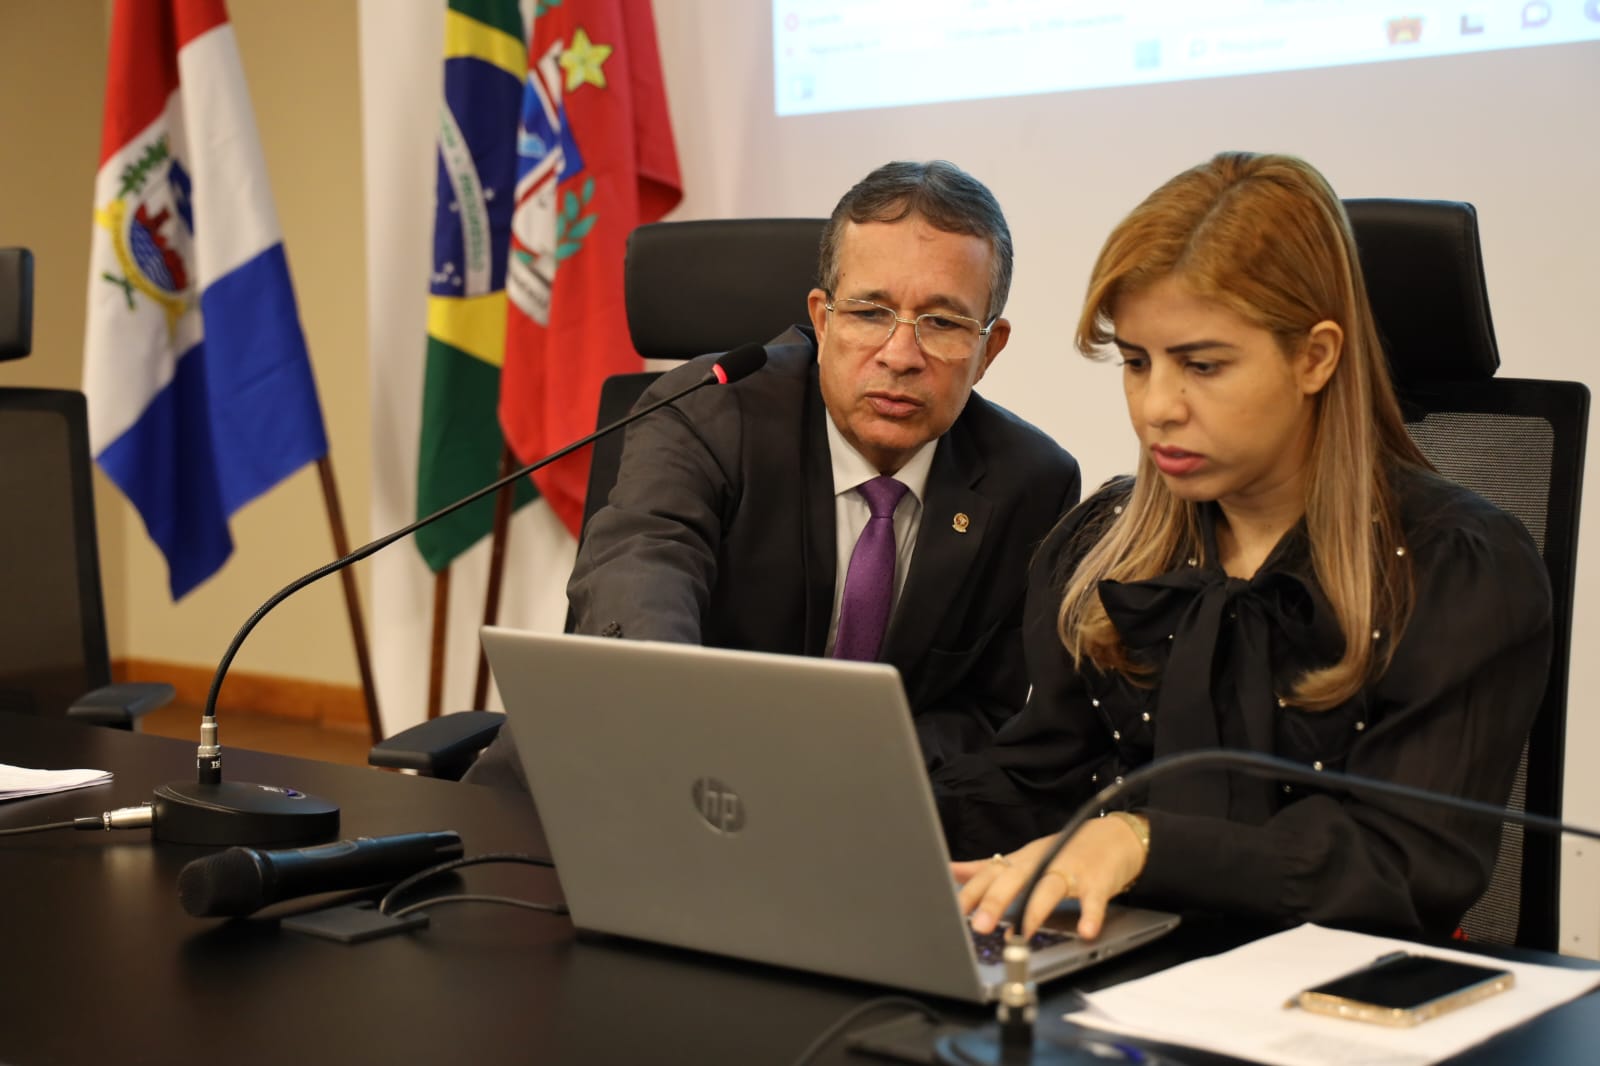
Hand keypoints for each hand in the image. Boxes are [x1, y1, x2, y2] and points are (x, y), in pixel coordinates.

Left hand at [952, 814, 1147, 939]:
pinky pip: (1093, 899)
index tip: (953, 911)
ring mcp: (1070, 871)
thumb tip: (951, 871)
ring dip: (1034, 910)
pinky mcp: (1098, 881)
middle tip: (979, 926)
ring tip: (1021, 934)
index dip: (971, 892)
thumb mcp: (1023, 858)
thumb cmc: (1064, 850)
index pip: (990, 874)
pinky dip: (1091, 915)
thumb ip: (987, 868)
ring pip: (1049, 888)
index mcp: (1022, 861)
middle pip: (1015, 878)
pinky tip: (1086, 930)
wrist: (1114, 836)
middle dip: (995, 901)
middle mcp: (1042, 863)